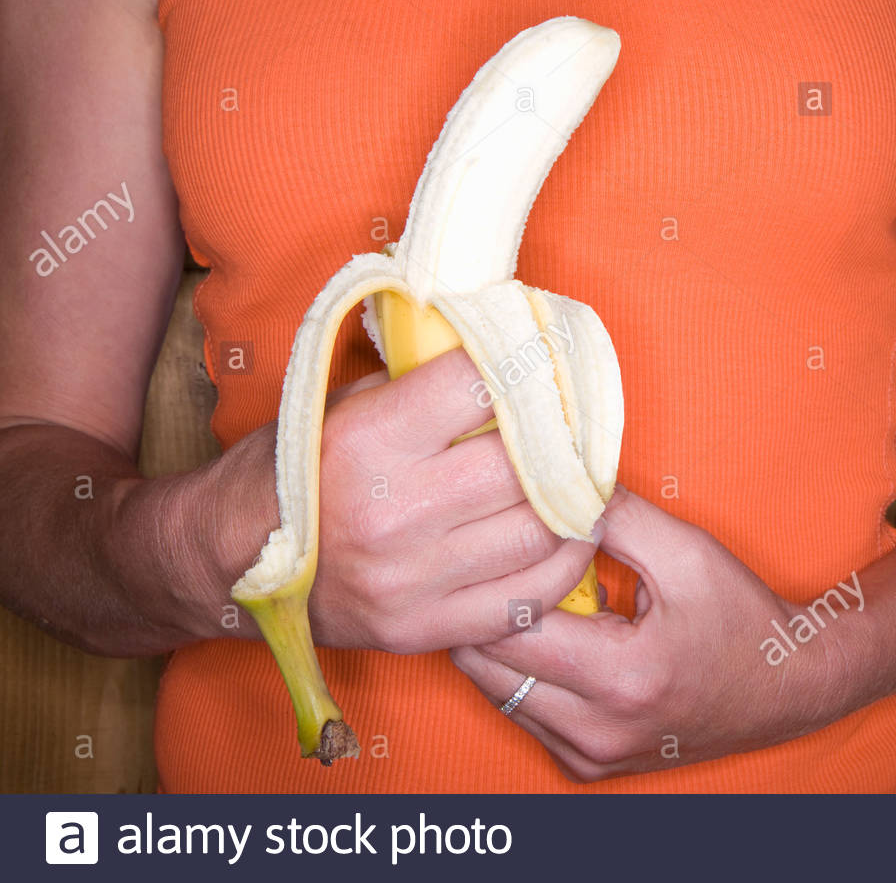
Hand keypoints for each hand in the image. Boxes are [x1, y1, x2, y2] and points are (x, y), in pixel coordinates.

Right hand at [208, 349, 597, 653]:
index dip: (523, 365)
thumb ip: (418, 388)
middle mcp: (391, 514)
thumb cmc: (287, 472)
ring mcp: (411, 581)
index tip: (545, 359)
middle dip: (559, 440)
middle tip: (577, 427)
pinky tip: (567, 538)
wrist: (221, 562)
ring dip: (575, 503)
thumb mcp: (337, 408)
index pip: (479, 387)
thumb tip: (506, 361)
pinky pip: (528, 600)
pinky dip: (563, 566)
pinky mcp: (424, 629)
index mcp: (367, 443)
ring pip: (539, 534)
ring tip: (580, 481)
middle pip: (523, 466)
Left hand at [449, 485, 849, 781]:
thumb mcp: (686, 552)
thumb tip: (551, 482)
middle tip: (497, 566)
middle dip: (483, 610)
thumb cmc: (741, 617)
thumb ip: (614, 515)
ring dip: (497, 645)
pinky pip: (520, 714)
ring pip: (494, 693)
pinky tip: (547, 639)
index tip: (503, 540)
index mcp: (622, 678)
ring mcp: (589, 757)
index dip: (498, 574)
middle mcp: (596, 731)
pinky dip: (520, 675)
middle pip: (486, 667)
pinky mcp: (586, 766)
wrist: (786, 686)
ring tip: (523, 599)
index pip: (510, 626)